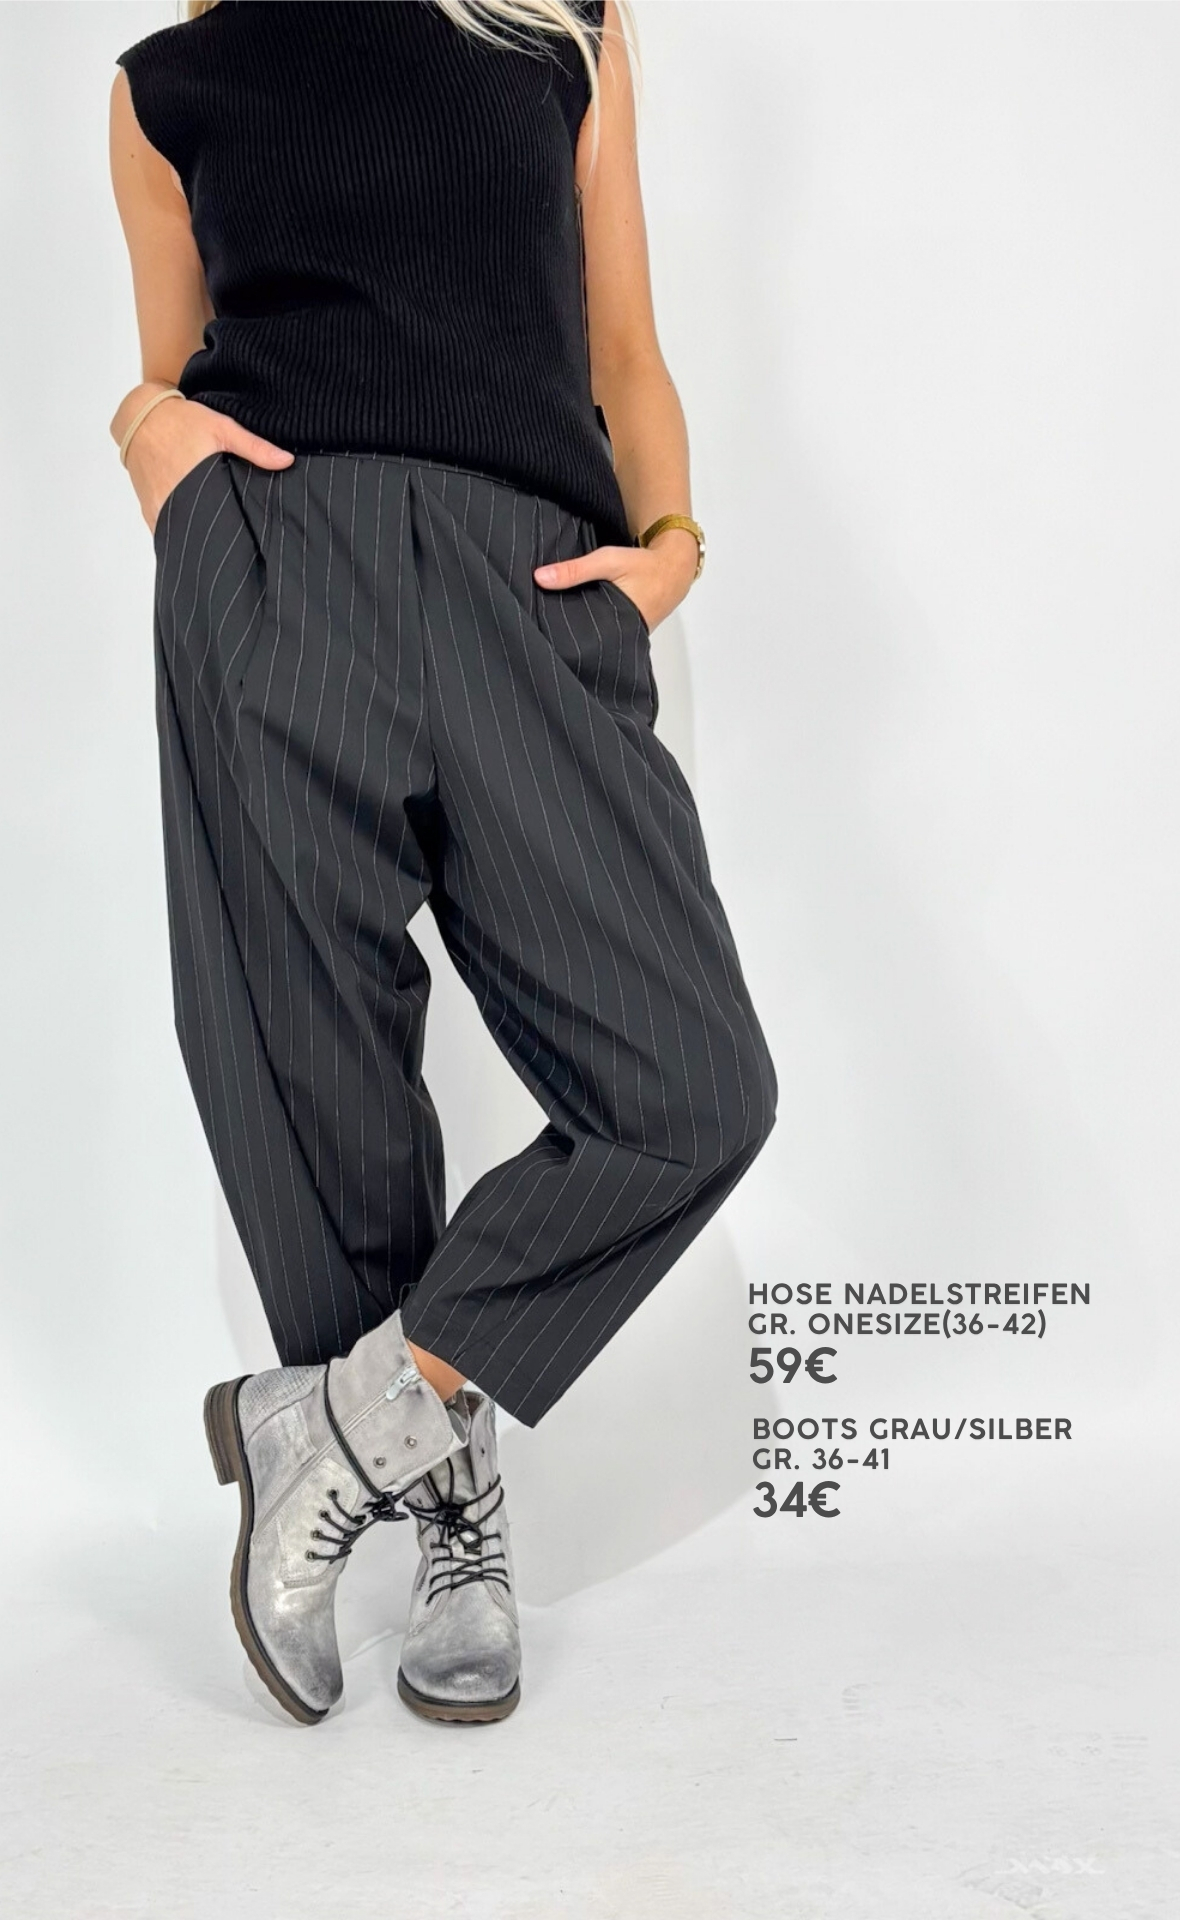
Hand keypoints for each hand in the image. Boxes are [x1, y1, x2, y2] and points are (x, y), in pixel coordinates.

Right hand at [117, 389, 295, 536]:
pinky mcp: (148, 510)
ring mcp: (157, 510)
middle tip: (239, 541)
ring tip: (219, 538)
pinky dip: (182, 530)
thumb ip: (254, 447)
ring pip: (182, 536)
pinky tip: (197, 529)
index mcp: (193, 490)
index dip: (234, 540)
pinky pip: (167, 530)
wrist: (140, 416)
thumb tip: (288, 461)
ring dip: (199, 537)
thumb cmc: (182, 421)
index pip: (217, 530)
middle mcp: (172, 505)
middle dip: (219, 542)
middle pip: (200, 538)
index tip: (249, 545)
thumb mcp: (221, 428)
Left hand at [533, 525, 698, 635]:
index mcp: (617, 626)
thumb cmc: (643, 565)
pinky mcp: (627, 633)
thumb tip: (539, 578)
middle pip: (585, 641)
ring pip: (594, 638)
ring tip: (553, 623)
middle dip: (566, 634)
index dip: (559, 635)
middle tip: (541, 625)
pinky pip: (604, 632)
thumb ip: (575, 570)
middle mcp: (622, 638)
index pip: (580, 638)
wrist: (674, 568)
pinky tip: (576, 617)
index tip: (539, 627)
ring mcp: (625, 639)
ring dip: (578, 630)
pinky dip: (591, 625)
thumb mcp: (608, 561)